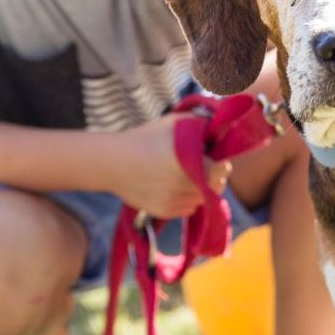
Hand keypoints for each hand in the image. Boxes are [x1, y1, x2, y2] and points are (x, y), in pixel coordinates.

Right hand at [114, 114, 231, 218]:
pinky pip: (187, 209)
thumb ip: (200, 123)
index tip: (216, 160)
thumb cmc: (146, 138)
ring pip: (201, 200)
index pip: (221, 171)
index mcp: (186, 161)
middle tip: (203, 168)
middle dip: (213, 178)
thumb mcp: (174, 122)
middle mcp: (181, 184)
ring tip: (186, 176)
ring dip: (200, 190)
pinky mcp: (164, 211)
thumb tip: (220, 129)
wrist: (113, 162)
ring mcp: (172, 200)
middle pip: (215, 188)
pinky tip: (175, 186)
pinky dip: (187, 199)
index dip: (222, 165)